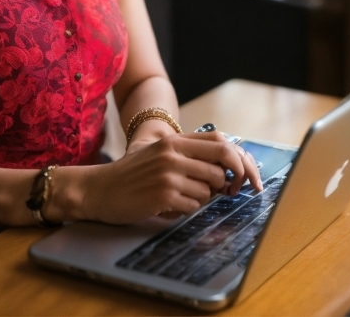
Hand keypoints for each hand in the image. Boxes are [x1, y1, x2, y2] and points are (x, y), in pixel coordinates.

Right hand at [80, 131, 261, 224]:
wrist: (100, 189)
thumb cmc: (132, 175)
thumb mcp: (158, 154)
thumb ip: (187, 154)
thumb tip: (227, 168)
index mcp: (173, 140)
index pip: (220, 141)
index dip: (240, 159)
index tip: (249, 177)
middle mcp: (172, 152)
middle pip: (221, 165)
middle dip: (229, 182)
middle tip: (227, 192)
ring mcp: (169, 172)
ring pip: (209, 189)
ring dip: (201, 198)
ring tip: (179, 196)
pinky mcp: (164, 194)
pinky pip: (193, 205)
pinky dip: (186, 209)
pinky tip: (168, 205)